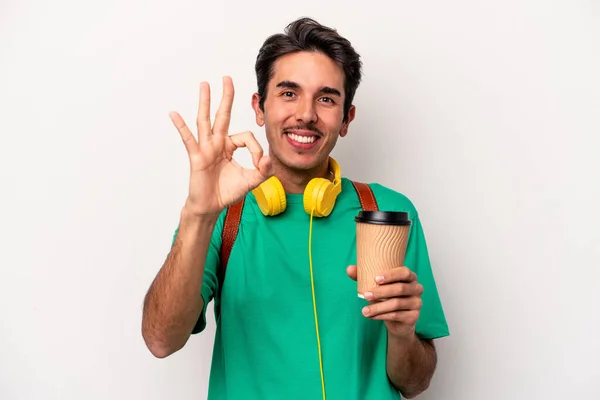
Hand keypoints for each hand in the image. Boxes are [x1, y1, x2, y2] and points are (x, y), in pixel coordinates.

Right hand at [170, 76, 272, 217]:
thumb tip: (268, 160)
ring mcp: (205, 149)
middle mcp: (217, 143)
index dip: (256, 149)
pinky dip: (181, 127)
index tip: (260, 163)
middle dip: (226, 97)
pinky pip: (188, 139)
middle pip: (222, 115)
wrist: (211, 207)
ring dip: (205, 102)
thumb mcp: (251, 181)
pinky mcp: (196, 157)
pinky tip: (174, 114)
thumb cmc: (227, 192)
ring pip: (206, 121)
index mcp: (229, 146)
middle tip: (227, 78)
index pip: (246, 137)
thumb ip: (263, 171)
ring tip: (205, 84)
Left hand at [347, 265, 422, 337]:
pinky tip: (372, 316)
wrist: (397, 321)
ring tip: (364, 310)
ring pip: (396, 304)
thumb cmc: (386, 297)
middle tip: (365, 295)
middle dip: (381, 292)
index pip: (404, 272)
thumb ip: (363, 276)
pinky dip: (382, 316)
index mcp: (410, 277)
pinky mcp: (414, 316)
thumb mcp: (376, 286)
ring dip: (378, 307)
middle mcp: (417, 288)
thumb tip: (349, 269)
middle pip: (400, 288)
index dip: (391, 275)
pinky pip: (396, 315)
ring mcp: (417, 303)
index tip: (376, 278)